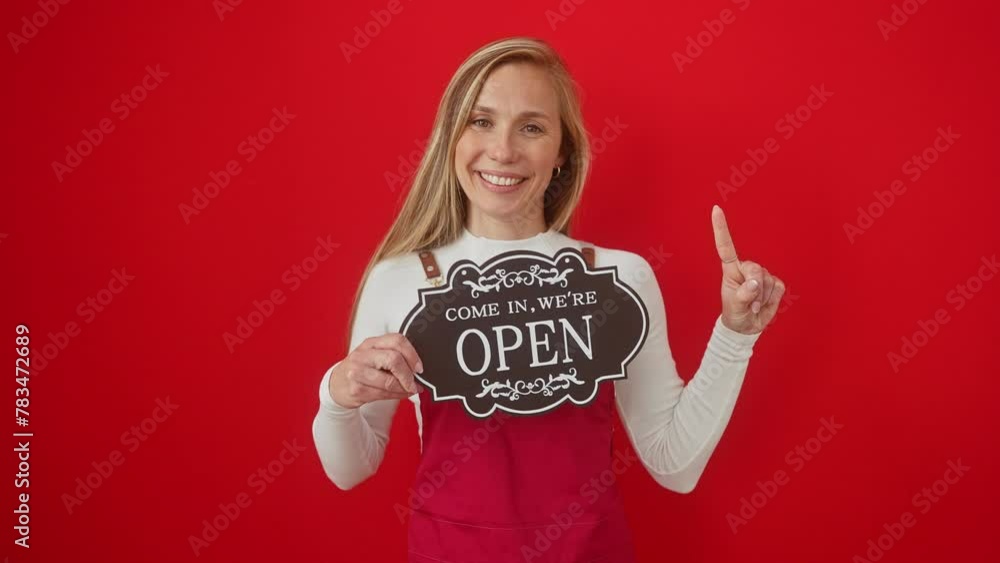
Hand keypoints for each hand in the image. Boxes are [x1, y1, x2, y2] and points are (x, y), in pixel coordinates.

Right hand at [329, 333, 425, 408]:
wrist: (337, 385)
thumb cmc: (362, 368)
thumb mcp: (374, 355)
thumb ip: (394, 355)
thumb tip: (418, 368)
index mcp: (371, 343)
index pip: (396, 340)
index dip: (412, 354)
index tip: (419, 367)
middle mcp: (362, 355)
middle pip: (394, 359)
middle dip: (408, 374)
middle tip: (415, 382)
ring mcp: (357, 372)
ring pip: (389, 381)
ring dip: (404, 388)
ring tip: (410, 389)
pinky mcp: (356, 390)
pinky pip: (383, 394)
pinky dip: (397, 395)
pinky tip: (401, 394)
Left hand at [712, 205, 785, 334]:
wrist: (747, 326)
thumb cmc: (735, 313)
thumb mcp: (734, 307)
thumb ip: (743, 295)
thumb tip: (755, 283)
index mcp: (730, 270)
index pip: (725, 247)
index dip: (721, 228)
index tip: (715, 209)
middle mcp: (745, 268)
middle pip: (755, 269)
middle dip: (755, 287)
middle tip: (749, 304)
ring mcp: (761, 275)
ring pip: (768, 280)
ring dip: (762, 297)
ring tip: (753, 305)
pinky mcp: (775, 283)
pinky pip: (778, 287)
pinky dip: (772, 299)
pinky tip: (764, 303)